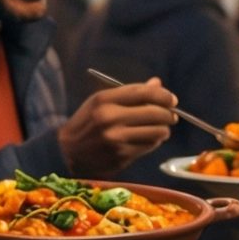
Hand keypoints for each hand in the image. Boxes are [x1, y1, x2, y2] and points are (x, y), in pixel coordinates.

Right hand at [60, 80, 179, 176]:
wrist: (67, 153)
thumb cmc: (87, 123)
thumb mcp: (101, 102)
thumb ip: (130, 93)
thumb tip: (158, 84)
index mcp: (104, 100)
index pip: (144, 93)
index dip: (163, 95)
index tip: (171, 100)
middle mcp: (110, 118)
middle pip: (155, 113)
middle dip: (169, 114)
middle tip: (171, 116)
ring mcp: (117, 139)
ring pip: (157, 131)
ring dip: (163, 130)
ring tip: (159, 129)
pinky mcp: (122, 156)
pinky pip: (150, 146)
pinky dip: (153, 142)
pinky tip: (147, 139)